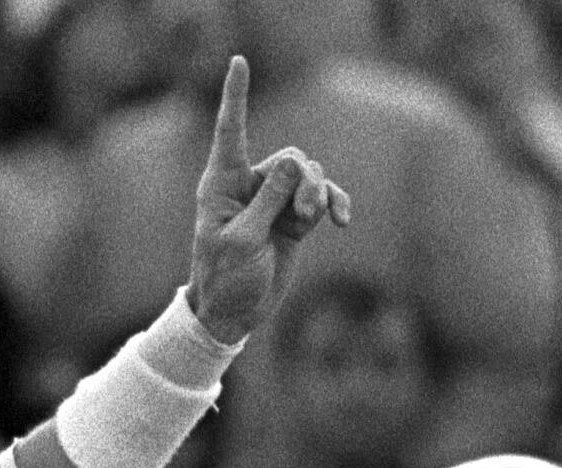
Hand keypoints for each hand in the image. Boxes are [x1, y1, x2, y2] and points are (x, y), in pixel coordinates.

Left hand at [184, 55, 351, 346]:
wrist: (235, 312)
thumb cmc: (225, 278)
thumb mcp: (241, 241)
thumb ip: (269, 201)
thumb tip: (296, 165)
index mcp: (220, 184)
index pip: (230, 131)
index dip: (236, 95)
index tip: (239, 60)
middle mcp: (247, 185)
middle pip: (290, 158)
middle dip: (303, 181)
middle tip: (304, 213)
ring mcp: (274, 199)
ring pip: (310, 175)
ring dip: (318, 194)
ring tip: (314, 222)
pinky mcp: (295, 216)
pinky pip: (324, 195)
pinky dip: (335, 203)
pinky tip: (342, 222)